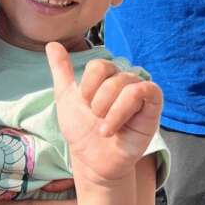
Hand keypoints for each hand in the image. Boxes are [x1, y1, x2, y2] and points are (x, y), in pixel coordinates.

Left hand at [47, 42, 162, 186]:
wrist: (92, 161)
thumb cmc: (82, 130)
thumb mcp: (66, 98)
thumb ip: (61, 70)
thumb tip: (51, 43)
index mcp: (106, 76)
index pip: (98, 65)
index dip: (88, 86)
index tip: (84, 104)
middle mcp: (124, 80)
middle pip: (111, 73)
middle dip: (97, 101)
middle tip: (96, 118)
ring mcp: (140, 93)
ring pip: (126, 83)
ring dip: (109, 110)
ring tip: (104, 129)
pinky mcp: (153, 107)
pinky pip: (145, 92)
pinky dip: (123, 110)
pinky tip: (114, 128)